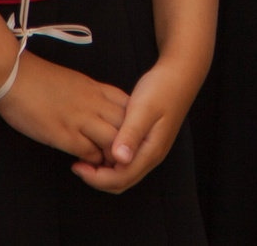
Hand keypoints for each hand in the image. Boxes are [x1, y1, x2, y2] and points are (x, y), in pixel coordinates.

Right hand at [0, 49, 130, 182]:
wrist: (14, 74)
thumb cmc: (39, 78)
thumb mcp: (74, 81)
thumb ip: (91, 96)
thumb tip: (99, 113)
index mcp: (97, 89)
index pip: (130, 107)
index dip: (133, 124)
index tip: (127, 136)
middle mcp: (94, 103)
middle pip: (127, 126)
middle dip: (128, 144)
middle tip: (120, 157)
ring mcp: (80, 118)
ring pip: (113, 141)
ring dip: (112, 157)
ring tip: (104, 165)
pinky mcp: (63, 133)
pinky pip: (89, 152)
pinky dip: (91, 162)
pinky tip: (84, 164)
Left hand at [89, 52, 203, 193]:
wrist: (180, 74)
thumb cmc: (162, 88)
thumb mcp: (144, 108)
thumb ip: (131, 134)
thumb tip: (118, 159)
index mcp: (151, 151)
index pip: (121, 179)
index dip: (96, 178)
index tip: (77, 166)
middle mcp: (151, 156)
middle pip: (122, 182)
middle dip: (97, 178)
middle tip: (77, 164)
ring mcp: (150, 150)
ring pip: (124, 173)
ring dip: (103, 171)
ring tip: (84, 156)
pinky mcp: (147, 142)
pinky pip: (127, 161)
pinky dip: (110, 160)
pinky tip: (99, 145)